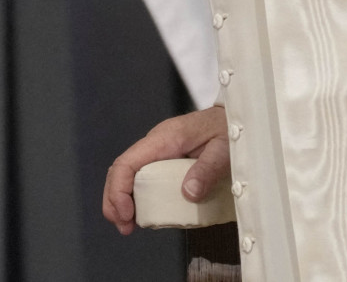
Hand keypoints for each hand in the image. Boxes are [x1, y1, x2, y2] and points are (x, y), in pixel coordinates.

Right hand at [102, 107, 230, 235]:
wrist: (232, 118)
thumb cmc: (227, 129)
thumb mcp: (223, 149)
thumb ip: (207, 169)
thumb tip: (188, 194)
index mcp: (164, 139)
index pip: (128, 162)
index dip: (119, 189)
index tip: (126, 215)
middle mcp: (155, 144)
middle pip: (120, 170)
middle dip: (114, 199)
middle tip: (124, 227)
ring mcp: (157, 152)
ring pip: (127, 174)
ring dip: (121, 200)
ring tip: (128, 225)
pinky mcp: (164, 160)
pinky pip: (141, 177)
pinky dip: (134, 196)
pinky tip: (141, 213)